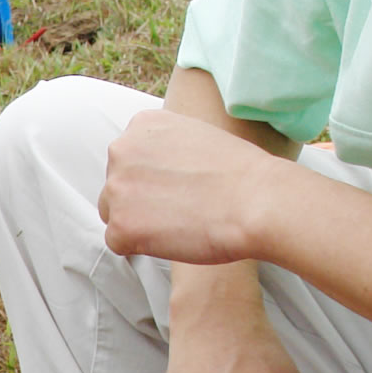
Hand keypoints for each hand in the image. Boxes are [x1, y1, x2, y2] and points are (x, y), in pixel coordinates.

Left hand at [98, 106, 290, 267]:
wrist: (257, 201)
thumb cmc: (240, 174)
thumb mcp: (196, 136)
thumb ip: (165, 148)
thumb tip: (152, 172)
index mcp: (141, 125)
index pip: (129, 160)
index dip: (154, 181)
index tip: (180, 188)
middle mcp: (121, 150)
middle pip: (116, 186)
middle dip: (140, 201)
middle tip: (180, 209)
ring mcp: (117, 187)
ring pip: (114, 214)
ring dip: (139, 224)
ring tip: (178, 223)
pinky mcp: (120, 225)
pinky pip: (118, 243)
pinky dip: (140, 247)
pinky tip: (172, 239)